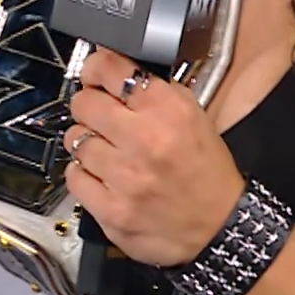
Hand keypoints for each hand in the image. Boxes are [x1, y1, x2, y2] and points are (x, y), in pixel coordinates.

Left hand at [61, 46, 247, 267]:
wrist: (220, 226)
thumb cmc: (207, 171)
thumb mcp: (195, 116)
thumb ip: (155, 92)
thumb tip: (116, 72)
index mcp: (167, 109)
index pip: (110, 69)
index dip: (96, 68)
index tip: (95, 74)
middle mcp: (145, 139)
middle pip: (84, 103)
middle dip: (89, 105)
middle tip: (98, 114)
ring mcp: (125, 177)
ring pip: (75, 140)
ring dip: (85, 142)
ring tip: (103, 149)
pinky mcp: (111, 210)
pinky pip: (74, 177)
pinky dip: (84, 173)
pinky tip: (100, 175)